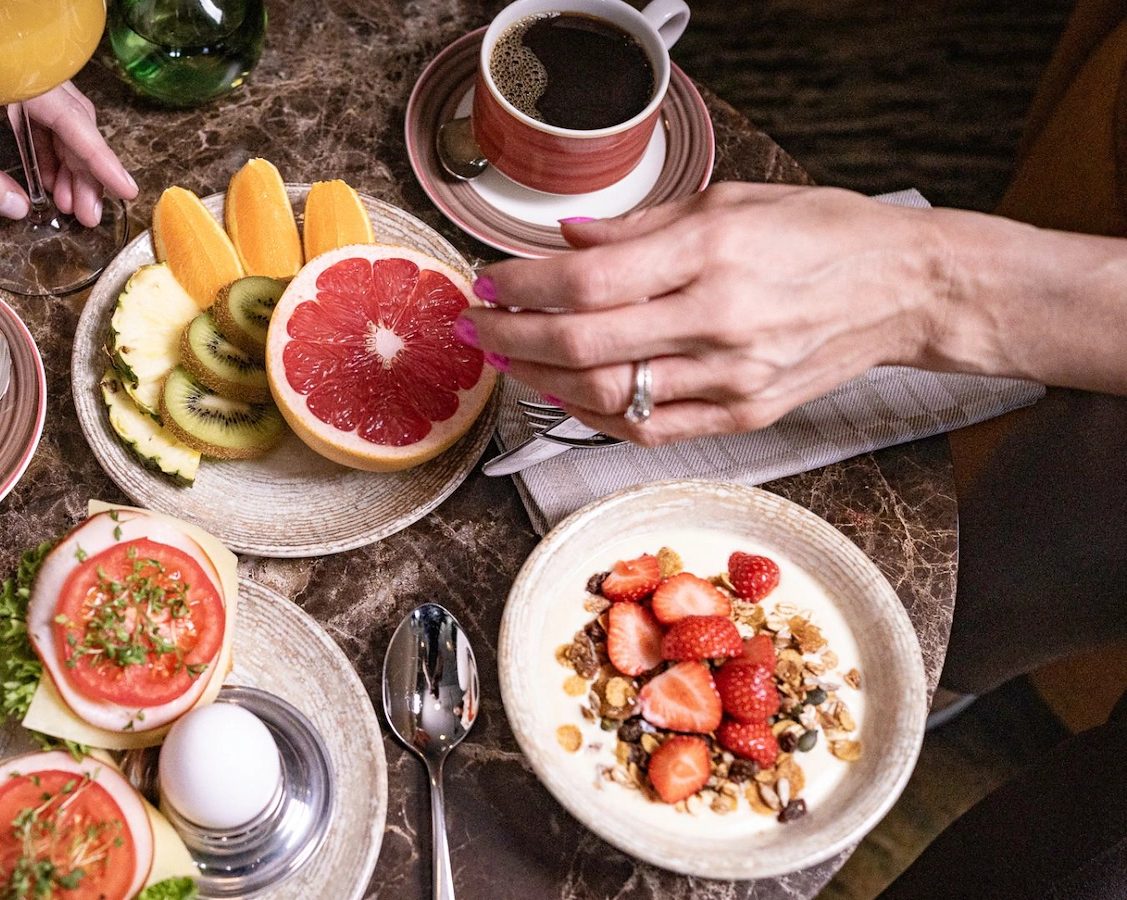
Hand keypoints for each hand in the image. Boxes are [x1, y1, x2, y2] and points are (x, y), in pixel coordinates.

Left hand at [0, 1, 136, 223]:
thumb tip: (16, 211)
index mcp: (3, 66)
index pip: (67, 117)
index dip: (98, 159)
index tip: (125, 190)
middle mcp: (12, 62)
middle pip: (69, 119)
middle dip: (83, 171)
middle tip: (89, 216)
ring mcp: (4, 69)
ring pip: (53, 118)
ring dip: (64, 164)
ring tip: (72, 207)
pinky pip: (31, 114)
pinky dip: (41, 149)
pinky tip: (46, 181)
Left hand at [462, 183, 949, 444]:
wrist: (904, 287)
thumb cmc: (821, 232)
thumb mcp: (729, 200)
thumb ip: (639, 227)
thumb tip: (566, 238)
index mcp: (712, 253)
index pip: (586, 281)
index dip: (521, 287)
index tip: (489, 281)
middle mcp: (719, 320)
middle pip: (583, 346)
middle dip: (513, 338)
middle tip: (479, 326)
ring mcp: (732, 378)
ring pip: (607, 395)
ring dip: (543, 380)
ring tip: (512, 359)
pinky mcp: (743, 416)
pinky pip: (648, 430)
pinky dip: (594, 416)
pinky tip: (565, 394)